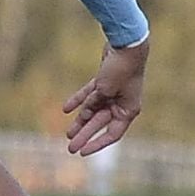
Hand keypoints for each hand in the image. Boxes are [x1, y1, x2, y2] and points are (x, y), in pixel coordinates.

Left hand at [62, 38, 148, 155]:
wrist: (125, 43)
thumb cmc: (120, 68)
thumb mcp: (105, 90)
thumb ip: (93, 104)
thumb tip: (83, 114)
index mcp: (128, 110)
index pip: (112, 134)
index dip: (97, 144)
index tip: (82, 151)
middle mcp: (122, 104)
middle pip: (100, 124)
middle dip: (84, 135)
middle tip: (70, 148)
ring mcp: (113, 92)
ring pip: (93, 110)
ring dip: (80, 121)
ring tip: (67, 133)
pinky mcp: (104, 81)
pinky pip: (90, 94)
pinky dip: (79, 100)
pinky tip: (66, 109)